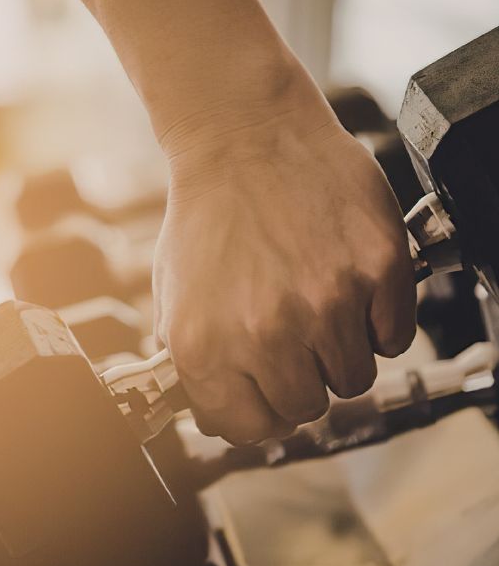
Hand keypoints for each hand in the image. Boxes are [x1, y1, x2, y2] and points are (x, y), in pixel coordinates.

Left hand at [152, 73, 416, 445]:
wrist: (245, 138)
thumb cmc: (208, 212)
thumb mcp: (172, 295)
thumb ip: (192, 361)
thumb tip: (219, 410)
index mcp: (206, 345)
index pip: (248, 428)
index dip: (258, 413)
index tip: (264, 397)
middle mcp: (267, 332)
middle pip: (307, 408)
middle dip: (300, 382)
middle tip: (294, 345)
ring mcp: (328, 302)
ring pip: (355, 378)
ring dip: (340, 353)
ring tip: (318, 307)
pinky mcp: (378, 271)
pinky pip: (394, 337)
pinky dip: (378, 322)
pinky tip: (348, 287)